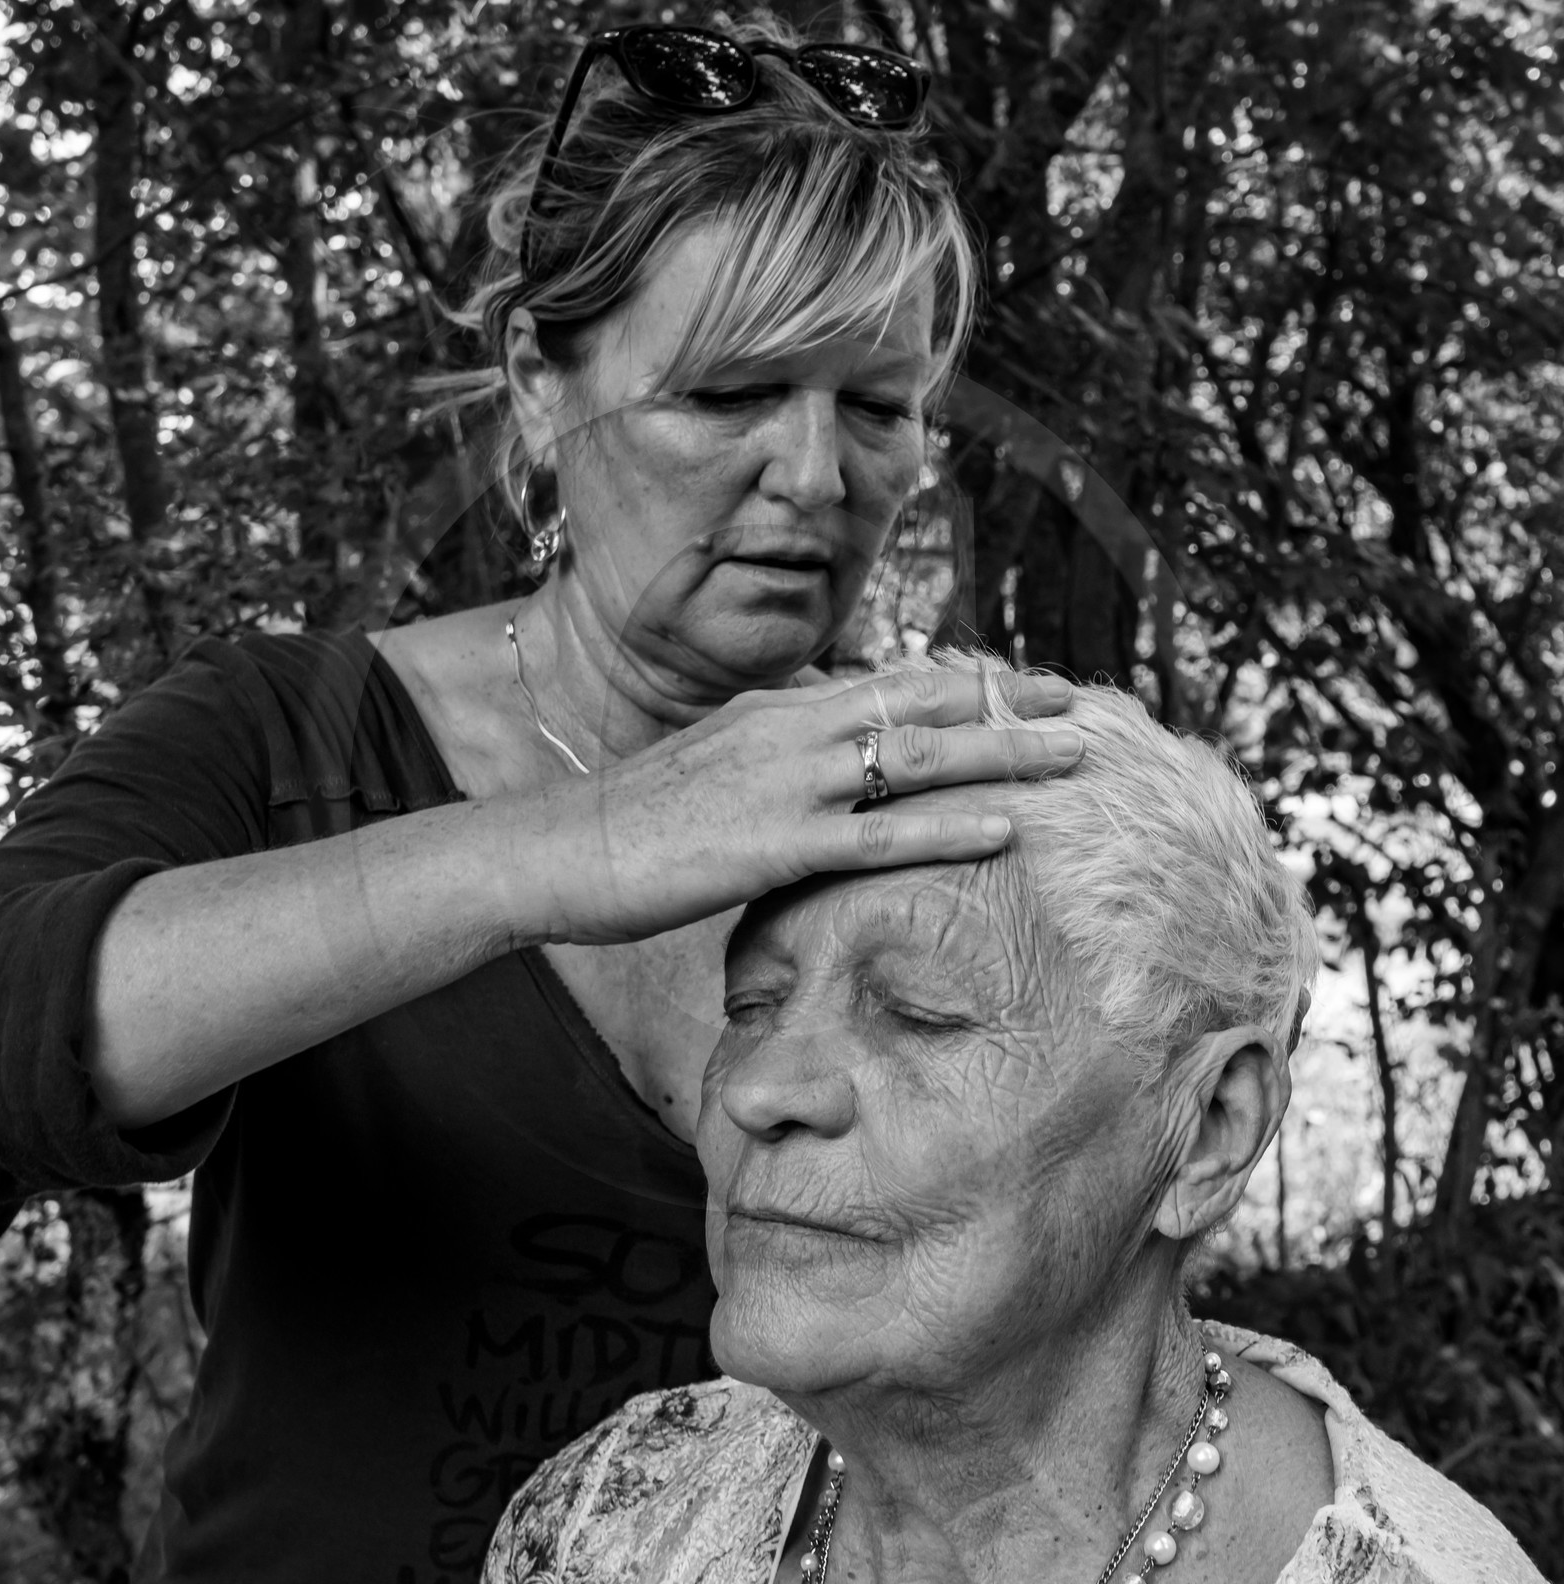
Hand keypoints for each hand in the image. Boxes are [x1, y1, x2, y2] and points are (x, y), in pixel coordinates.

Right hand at [531, 666, 1081, 942]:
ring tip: (1073, 756)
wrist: (561, 848)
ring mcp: (785, 782)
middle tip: (1078, 701)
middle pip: (921, 701)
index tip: (1022, 683)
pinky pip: (877, 833)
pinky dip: (946, 827)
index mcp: (778, 708)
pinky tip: (1004, 828)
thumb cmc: (636, 817)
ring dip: (1001, 751)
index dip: (965, 680)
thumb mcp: (713, 761)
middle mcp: (791, 728)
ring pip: (915, 756)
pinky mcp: (772, 843)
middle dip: (1005, 698)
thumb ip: (774, 748)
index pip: (890, 681)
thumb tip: (824, 749)